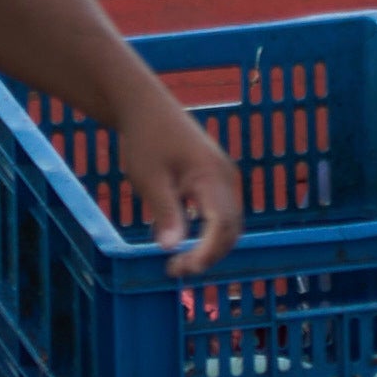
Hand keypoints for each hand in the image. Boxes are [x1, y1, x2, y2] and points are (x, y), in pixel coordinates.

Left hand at [105, 89, 241, 275]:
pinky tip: (178, 238)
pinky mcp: (216, 178)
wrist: (145, 107)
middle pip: (231, 228)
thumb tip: (171, 248)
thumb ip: (165, 213)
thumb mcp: (149, 179)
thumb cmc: (145, 139)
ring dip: (210, 246)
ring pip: (228, 222)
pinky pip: (220, 211)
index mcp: (212, 175)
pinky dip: (207, 232)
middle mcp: (226, 177)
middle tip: (175, 270)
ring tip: (178, 261)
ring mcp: (224, 177)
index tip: (184, 267)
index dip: (208, 251)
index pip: (222, 223)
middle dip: (209, 255)